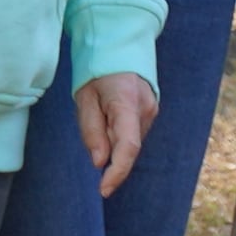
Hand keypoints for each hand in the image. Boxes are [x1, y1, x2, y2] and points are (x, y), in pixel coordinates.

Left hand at [79, 72, 159, 194]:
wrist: (119, 46)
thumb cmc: (97, 71)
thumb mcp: (84, 98)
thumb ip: (92, 131)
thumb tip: (100, 162)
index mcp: (126, 102)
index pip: (127, 146)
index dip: (117, 172)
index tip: (104, 189)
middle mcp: (145, 108)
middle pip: (127, 146)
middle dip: (108, 151)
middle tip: (92, 122)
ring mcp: (151, 110)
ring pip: (130, 140)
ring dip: (112, 141)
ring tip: (100, 112)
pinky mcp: (151, 111)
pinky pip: (133, 132)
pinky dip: (119, 134)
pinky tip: (109, 116)